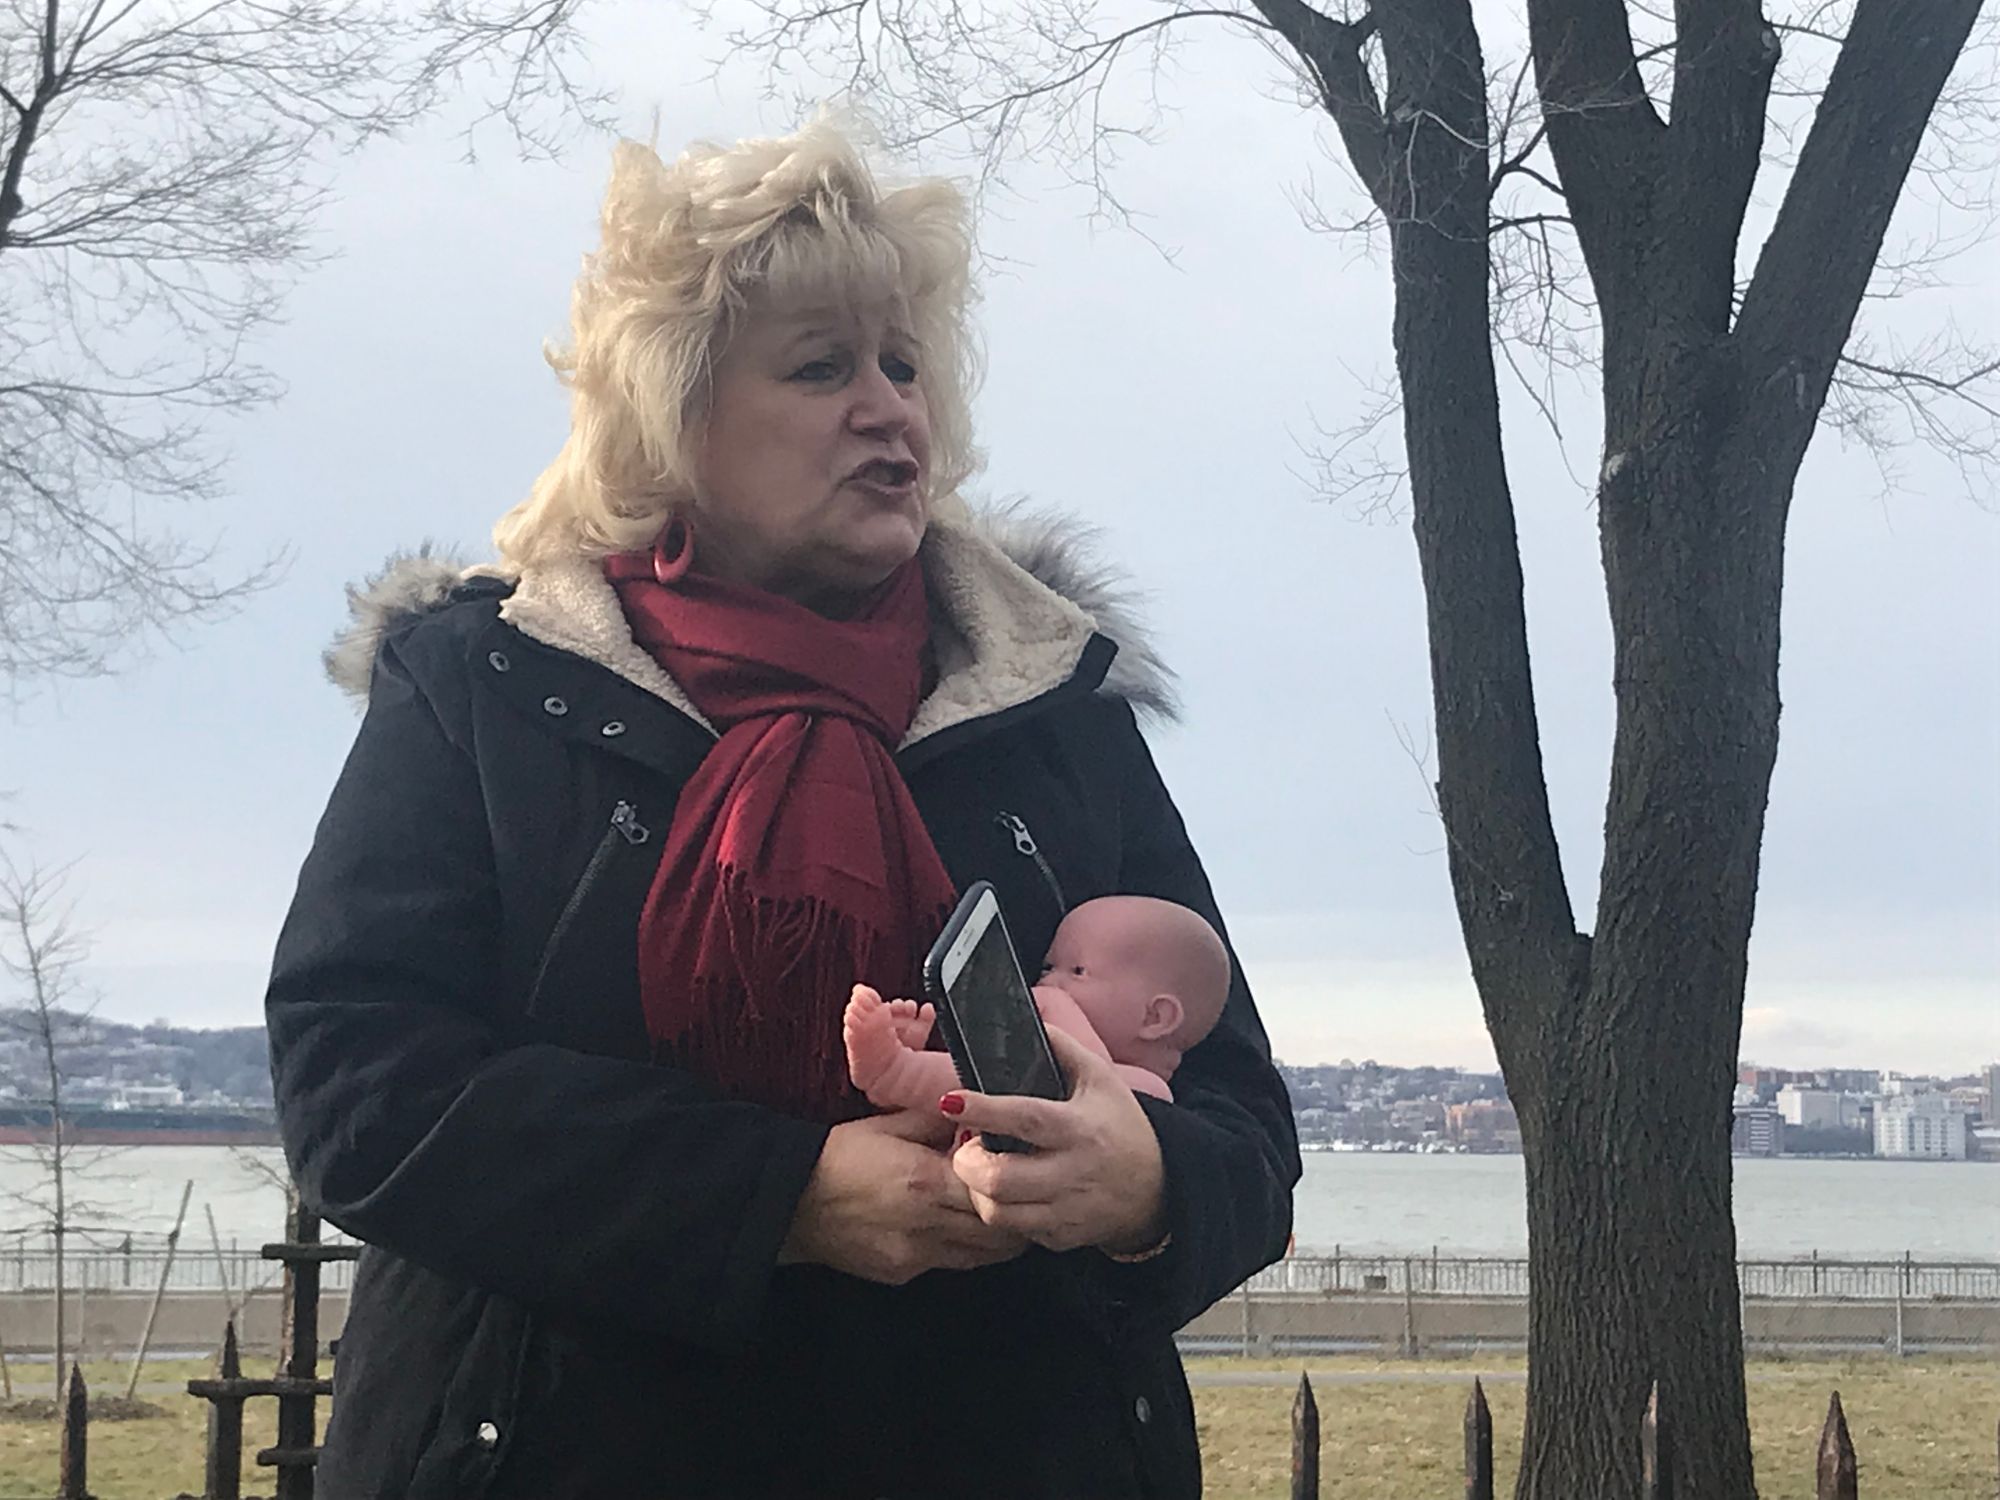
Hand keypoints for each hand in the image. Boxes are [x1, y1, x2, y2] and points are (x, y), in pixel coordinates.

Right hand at [779, 1107, 1029, 1283]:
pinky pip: (948, 1265)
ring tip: (998, 1216)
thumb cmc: (838, 1155)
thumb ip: (938, 1120)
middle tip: (1025, 1198)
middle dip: (1017, 1217)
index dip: (1015, 1183)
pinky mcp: (901, 1274)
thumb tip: (977, 1111)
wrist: (789, 1200)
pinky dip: (962, 1250)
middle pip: (998, 1233)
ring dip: (995, 1239)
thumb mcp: (889, 1124)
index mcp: (926, 1180)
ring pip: (981, 1257)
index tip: (1023, 1170)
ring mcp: (915, 1255)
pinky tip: (955, 1228)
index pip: (996, 1191)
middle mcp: (927, 1223)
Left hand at [944, 1026, 1167, 1254]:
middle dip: (967, 1164)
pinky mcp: (1062, 1238)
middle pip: (1000, 1179)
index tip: (952, 1100)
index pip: (1024, 1118)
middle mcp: (1071, 1172)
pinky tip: (1007, 1195)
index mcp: (1078, 1127)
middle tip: (966, 1149)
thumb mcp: (1102, 1079)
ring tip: (980, 1173)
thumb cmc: (1123, 1126)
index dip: (984, 1110)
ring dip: (977, 1192)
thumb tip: (1029, 1021)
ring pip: (999, 1213)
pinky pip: (1016, 1231)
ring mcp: (1067, 1211)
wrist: (1159, 1187)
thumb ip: (1063, 1048)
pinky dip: (1002, 1214)